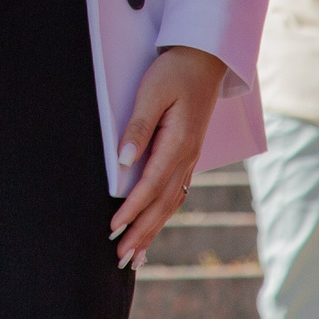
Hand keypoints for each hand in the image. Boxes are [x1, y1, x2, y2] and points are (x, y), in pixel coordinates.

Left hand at [108, 45, 227, 268]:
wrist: (204, 60)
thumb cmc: (175, 72)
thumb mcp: (152, 92)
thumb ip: (138, 128)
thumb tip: (123, 160)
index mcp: (179, 143)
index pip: (150, 185)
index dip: (131, 209)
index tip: (113, 228)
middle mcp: (187, 157)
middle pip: (162, 204)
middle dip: (141, 232)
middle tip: (121, 258)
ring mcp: (190, 158)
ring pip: (171, 203)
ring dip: (152, 230)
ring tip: (135, 255)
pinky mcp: (188, 156)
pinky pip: (175, 193)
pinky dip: (162, 215)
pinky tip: (152, 227)